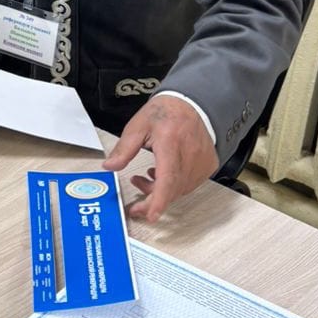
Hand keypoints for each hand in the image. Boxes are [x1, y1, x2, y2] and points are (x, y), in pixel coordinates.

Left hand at [103, 96, 218, 222]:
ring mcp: (202, 161)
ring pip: (181, 190)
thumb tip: (109, 166)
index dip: (159, 199)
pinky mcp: (208, 165)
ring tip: (147, 176)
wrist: (190, 103)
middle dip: (152, 200)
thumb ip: (124, 149)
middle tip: (136, 202)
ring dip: (162, 191)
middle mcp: (190, 153)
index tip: (151, 214)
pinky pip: (190, 184)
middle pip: (173, 189)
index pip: (167, 178)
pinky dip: (175, 186)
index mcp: (170, 142)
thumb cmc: (165, 113)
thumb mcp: (138, 126)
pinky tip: (164, 174)